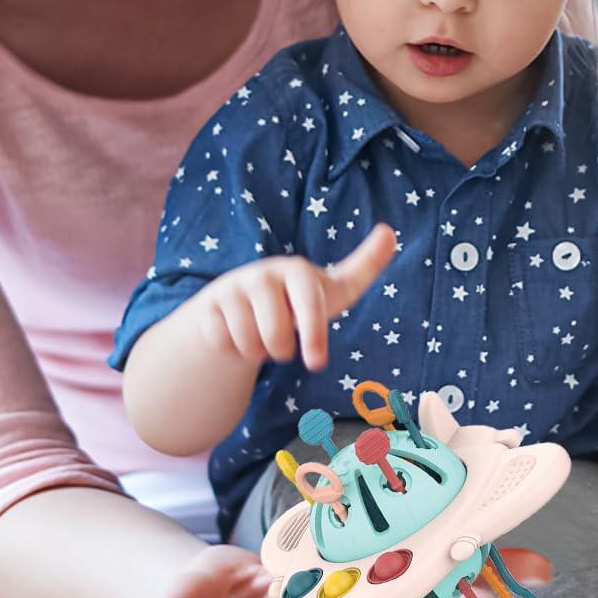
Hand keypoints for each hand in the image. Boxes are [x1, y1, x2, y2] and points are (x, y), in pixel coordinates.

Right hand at [195, 222, 396, 371]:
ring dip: (256, 351)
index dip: (313, 334)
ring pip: (246, 342)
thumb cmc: (298, 299)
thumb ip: (365, 265)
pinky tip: (236, 334)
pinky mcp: (207, 305)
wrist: (244, 303)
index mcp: (295, 270)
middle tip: (283, 342)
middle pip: (274, 335)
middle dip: (280, 351)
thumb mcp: (333, 288)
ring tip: (260, 336)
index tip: (317, 364)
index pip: (307, 303)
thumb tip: (390, 233)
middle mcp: (261, 274)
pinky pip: (222, 342)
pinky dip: (232, 349)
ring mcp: (231, 288)